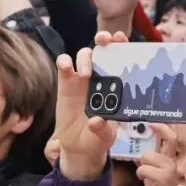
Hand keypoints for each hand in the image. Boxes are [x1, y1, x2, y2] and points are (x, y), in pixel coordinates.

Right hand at [54, 47, 116, 181]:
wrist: (79, 147)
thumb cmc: (98, 138)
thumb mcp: (105, 137)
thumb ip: (102, 129)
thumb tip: (95, 121)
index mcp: (117, 84)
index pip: (122, 59)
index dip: (122, 45)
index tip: (121, 38)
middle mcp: (101, 78)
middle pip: (103, 50)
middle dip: (104, 39)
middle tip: (105, 40)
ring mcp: (82, 79)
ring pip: (84, 55)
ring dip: (85, 58)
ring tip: (86, 74)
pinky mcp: (65, 84)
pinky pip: (63, 66)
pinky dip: (64, 62)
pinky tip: (66, 67)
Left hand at [136, 124, 180, 185]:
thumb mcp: (162, 177)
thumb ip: (154, 164)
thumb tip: (140, 156)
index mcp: (175, 160)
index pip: (172, 138)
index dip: (162, 128)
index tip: (152, 123)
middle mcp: (175, 161)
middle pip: (157, 146)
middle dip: (147, 153)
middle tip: (142, 157)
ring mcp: (170, 168)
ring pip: (147, 156)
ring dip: (143, 166)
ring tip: (146, 177)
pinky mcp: (163, 177)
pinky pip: (144, 169)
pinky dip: (141, 174)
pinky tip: (145, 182)